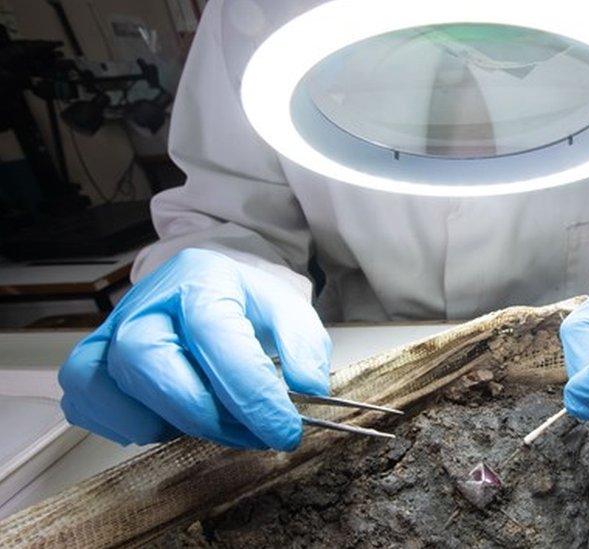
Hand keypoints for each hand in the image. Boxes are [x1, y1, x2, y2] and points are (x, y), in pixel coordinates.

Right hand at [59, 249, 331, 450]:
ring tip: (215, 423)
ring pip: (117, 387)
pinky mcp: (90, 360)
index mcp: (201, 278)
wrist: (203, 293)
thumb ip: (304, 346)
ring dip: (170, 422)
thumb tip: (309, 388)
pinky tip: (169, 420)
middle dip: (206, 414)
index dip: (252, 394)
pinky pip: (88, 402)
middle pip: (150, 362)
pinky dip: (127, 424)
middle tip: (252, 435)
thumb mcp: (288, 312)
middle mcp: (147, 302)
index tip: (285, 431)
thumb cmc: (243, 306)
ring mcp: (110, 330)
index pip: (217, 338)